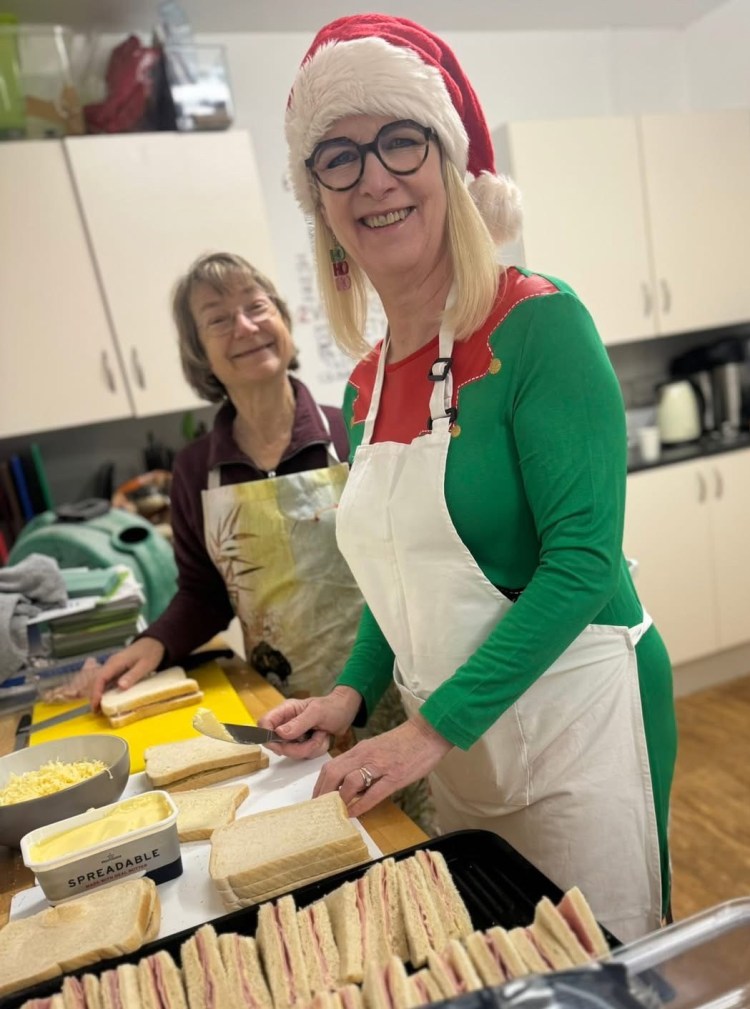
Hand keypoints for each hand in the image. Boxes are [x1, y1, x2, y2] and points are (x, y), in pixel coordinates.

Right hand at [90, 637, 164, 709]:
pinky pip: (107, 680)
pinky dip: (104, 690)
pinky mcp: (117, 669)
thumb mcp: (145, 665)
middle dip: (94, 695)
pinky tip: (106, 699)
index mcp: (116, 662)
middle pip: (97, 680)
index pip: (100, 677)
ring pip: (101, 681)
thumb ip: (132, 675)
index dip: (96, 692)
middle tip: (95, 711)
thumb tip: (120, 686)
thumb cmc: (151, 652)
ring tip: (99, 708)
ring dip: (98, 694)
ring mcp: (113, 666)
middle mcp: (111, 664)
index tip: (95, 704)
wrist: (155, 642)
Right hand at [258, 685, 361, 759]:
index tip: (282, 743)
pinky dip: (316, 750)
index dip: (268, 736)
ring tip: (322, 735)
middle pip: (277, 744)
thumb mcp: (317, 712)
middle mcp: (286, 724)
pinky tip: (323, 738)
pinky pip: (303, 755)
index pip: (264, 723)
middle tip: (314, 737)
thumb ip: (298, 723)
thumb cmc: (332, 707)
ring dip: (310, 747)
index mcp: (286, 711)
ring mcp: (294, 736)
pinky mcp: (302, 744)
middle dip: (297, 746)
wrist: (346, 713)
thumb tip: (279, 733)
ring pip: (292, 752)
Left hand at [313, 713, 452, 816]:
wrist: (428, 733)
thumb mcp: (377, 748)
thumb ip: (362, 763)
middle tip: (319, 810)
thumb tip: (349, 785)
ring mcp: (380, 766)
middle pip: (333, 773)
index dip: (320, 785)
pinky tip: (354, 814)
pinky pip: (373, 793)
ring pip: (350, 782)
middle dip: (322, 793)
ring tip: (336, 813)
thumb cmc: (404, 742)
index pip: (331, 766)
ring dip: (340, 799)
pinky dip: (360, 805)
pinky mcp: (396, 776)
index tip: (316, 799)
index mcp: (360, 750)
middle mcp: (366, 756)